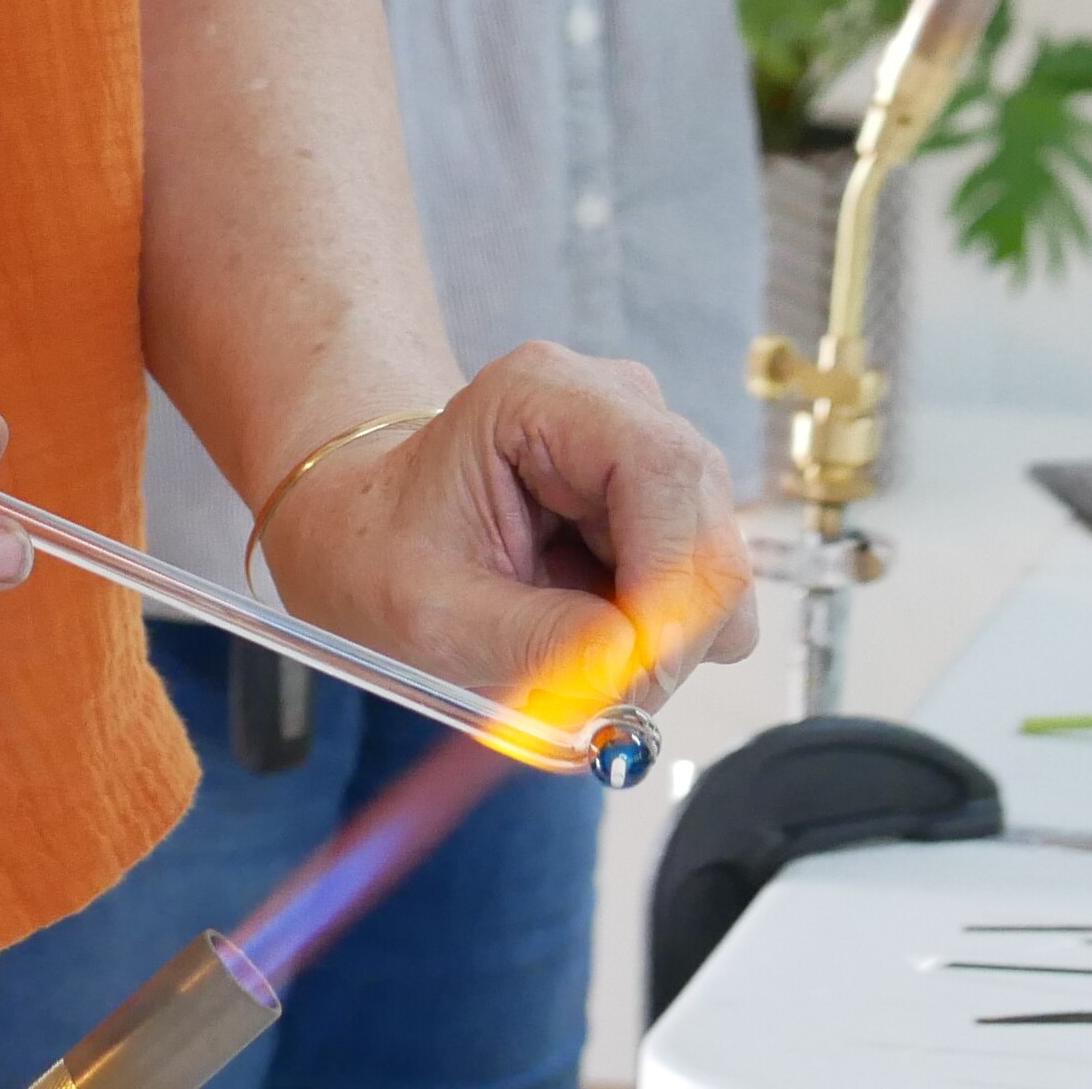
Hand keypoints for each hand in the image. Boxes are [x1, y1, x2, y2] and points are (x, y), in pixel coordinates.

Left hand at [256, 345, 757, 724]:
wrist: (375, 536)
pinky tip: (589, 625)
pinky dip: (662, 636)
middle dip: (667, 632)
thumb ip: (530, 639)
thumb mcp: (429, 611)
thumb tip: (629, 663)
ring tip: (568, 652)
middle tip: (601, 696)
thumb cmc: (386, 552)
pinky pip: (705, 592)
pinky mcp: (669, 507)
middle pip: (705, 526)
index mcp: (542, 394)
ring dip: (662, 642)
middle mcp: (616, 405)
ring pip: (716, 571)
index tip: (634, 670)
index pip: (659, 467)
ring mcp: (651, 452)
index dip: (670, 577)